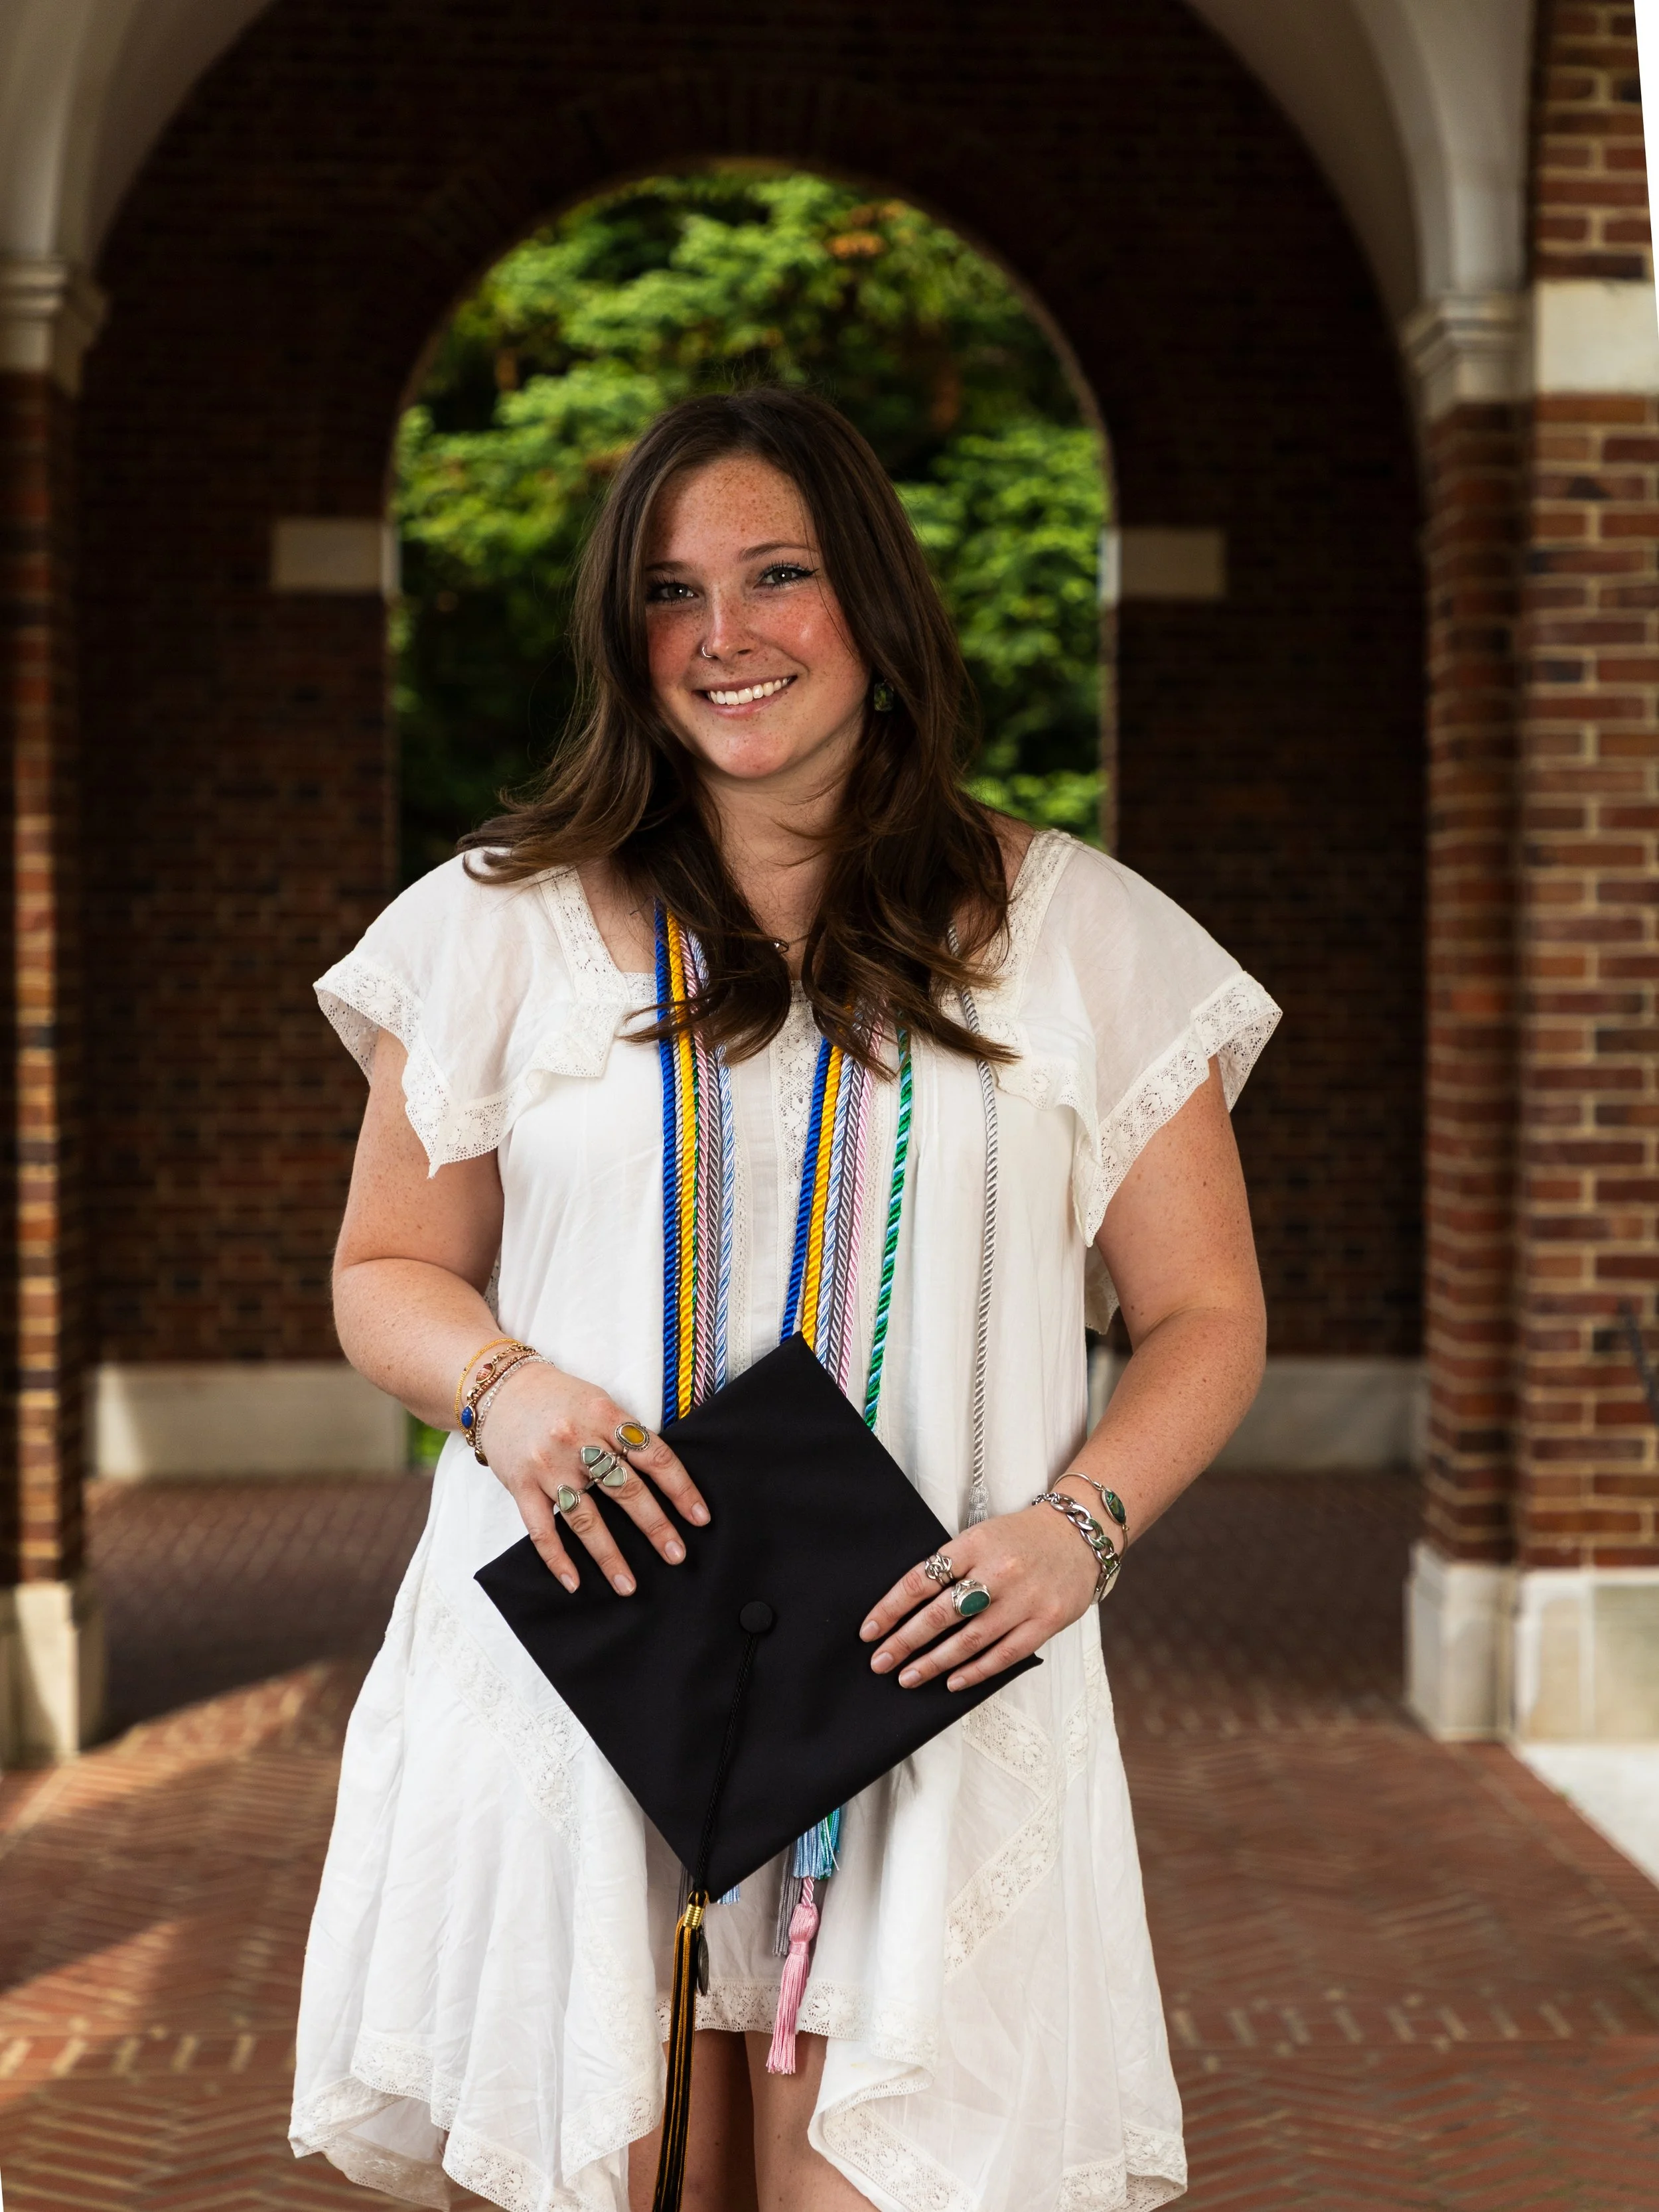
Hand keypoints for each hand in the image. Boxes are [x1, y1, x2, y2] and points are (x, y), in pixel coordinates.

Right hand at [477, 1362, 707, 1595]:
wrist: (499, 1389)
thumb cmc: (558, 1397)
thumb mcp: (599, 1402)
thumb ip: (625, 1434)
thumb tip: (662, 1476)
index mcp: (605, 1415)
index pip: (654, 1455)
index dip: (680, 1488)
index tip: (700, 1518)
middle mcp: (578, 1440)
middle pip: (625, 1489)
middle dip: (655, 1526)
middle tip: (676, 1556)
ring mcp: (548, 1465)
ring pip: (585, 1518)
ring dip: (609, 1556)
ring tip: (628, 1585)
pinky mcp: (520, 1485)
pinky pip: (541, 1529)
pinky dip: (557, 1559)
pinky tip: (574, 1582)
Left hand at [859, 1498, 1099, 1691]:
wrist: (1079, 1535)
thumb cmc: (1020, 1538)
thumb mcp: (981, 1537)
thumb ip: (951, 1565)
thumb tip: (908, 1608)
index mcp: (974, 1544)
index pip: (922, 1579)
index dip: (891, 1608)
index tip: (869, 1631)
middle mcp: (998, 1571)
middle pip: (941, 1614)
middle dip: (905, 1642)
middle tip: (880, 1663)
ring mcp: (1024, 1599)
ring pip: (970, 1639)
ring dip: (934, 1663)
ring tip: (908, 1678)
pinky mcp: (1046, 1621)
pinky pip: (1004, 1654)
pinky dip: (975, 1671)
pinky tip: (952, 1682)